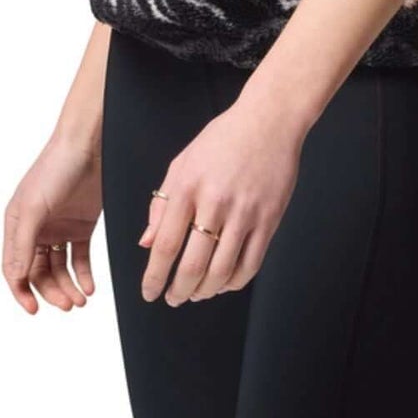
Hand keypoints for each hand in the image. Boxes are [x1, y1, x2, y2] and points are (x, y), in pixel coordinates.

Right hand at [3, 134, 102, 314]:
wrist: (89, 143)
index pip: (15, 269)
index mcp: (17, 225)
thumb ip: (23, 243)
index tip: (34, 310)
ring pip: (60, 268)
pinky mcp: (82, 225)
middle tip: (68, 305)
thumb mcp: (34, 206)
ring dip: (68, 287)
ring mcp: (60, 228)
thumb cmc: (55, 167)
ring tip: (81, 300)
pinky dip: (84, 274)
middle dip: (52, 291)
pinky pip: (80, 257)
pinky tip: (89, 286)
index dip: (21, 292)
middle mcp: (37, 229)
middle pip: (40, 272)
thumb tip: (15, 277)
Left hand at [140, 96, 303, 304]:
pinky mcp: (269, 219)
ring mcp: (245, 212)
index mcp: (188, 186)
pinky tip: (224, 282)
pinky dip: (234, 282)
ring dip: (205, 292)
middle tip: (173, 298)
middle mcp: (215, 201)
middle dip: (178, 291)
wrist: (270, 119)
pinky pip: (250, 264)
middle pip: (193, 265)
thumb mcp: (182, 162)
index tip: (149, 292)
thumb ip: (162, 203)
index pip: (165, 245)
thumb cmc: (224, 138)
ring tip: (196, 294)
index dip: (154, 277)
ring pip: (221, 271)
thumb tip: (146, 243)